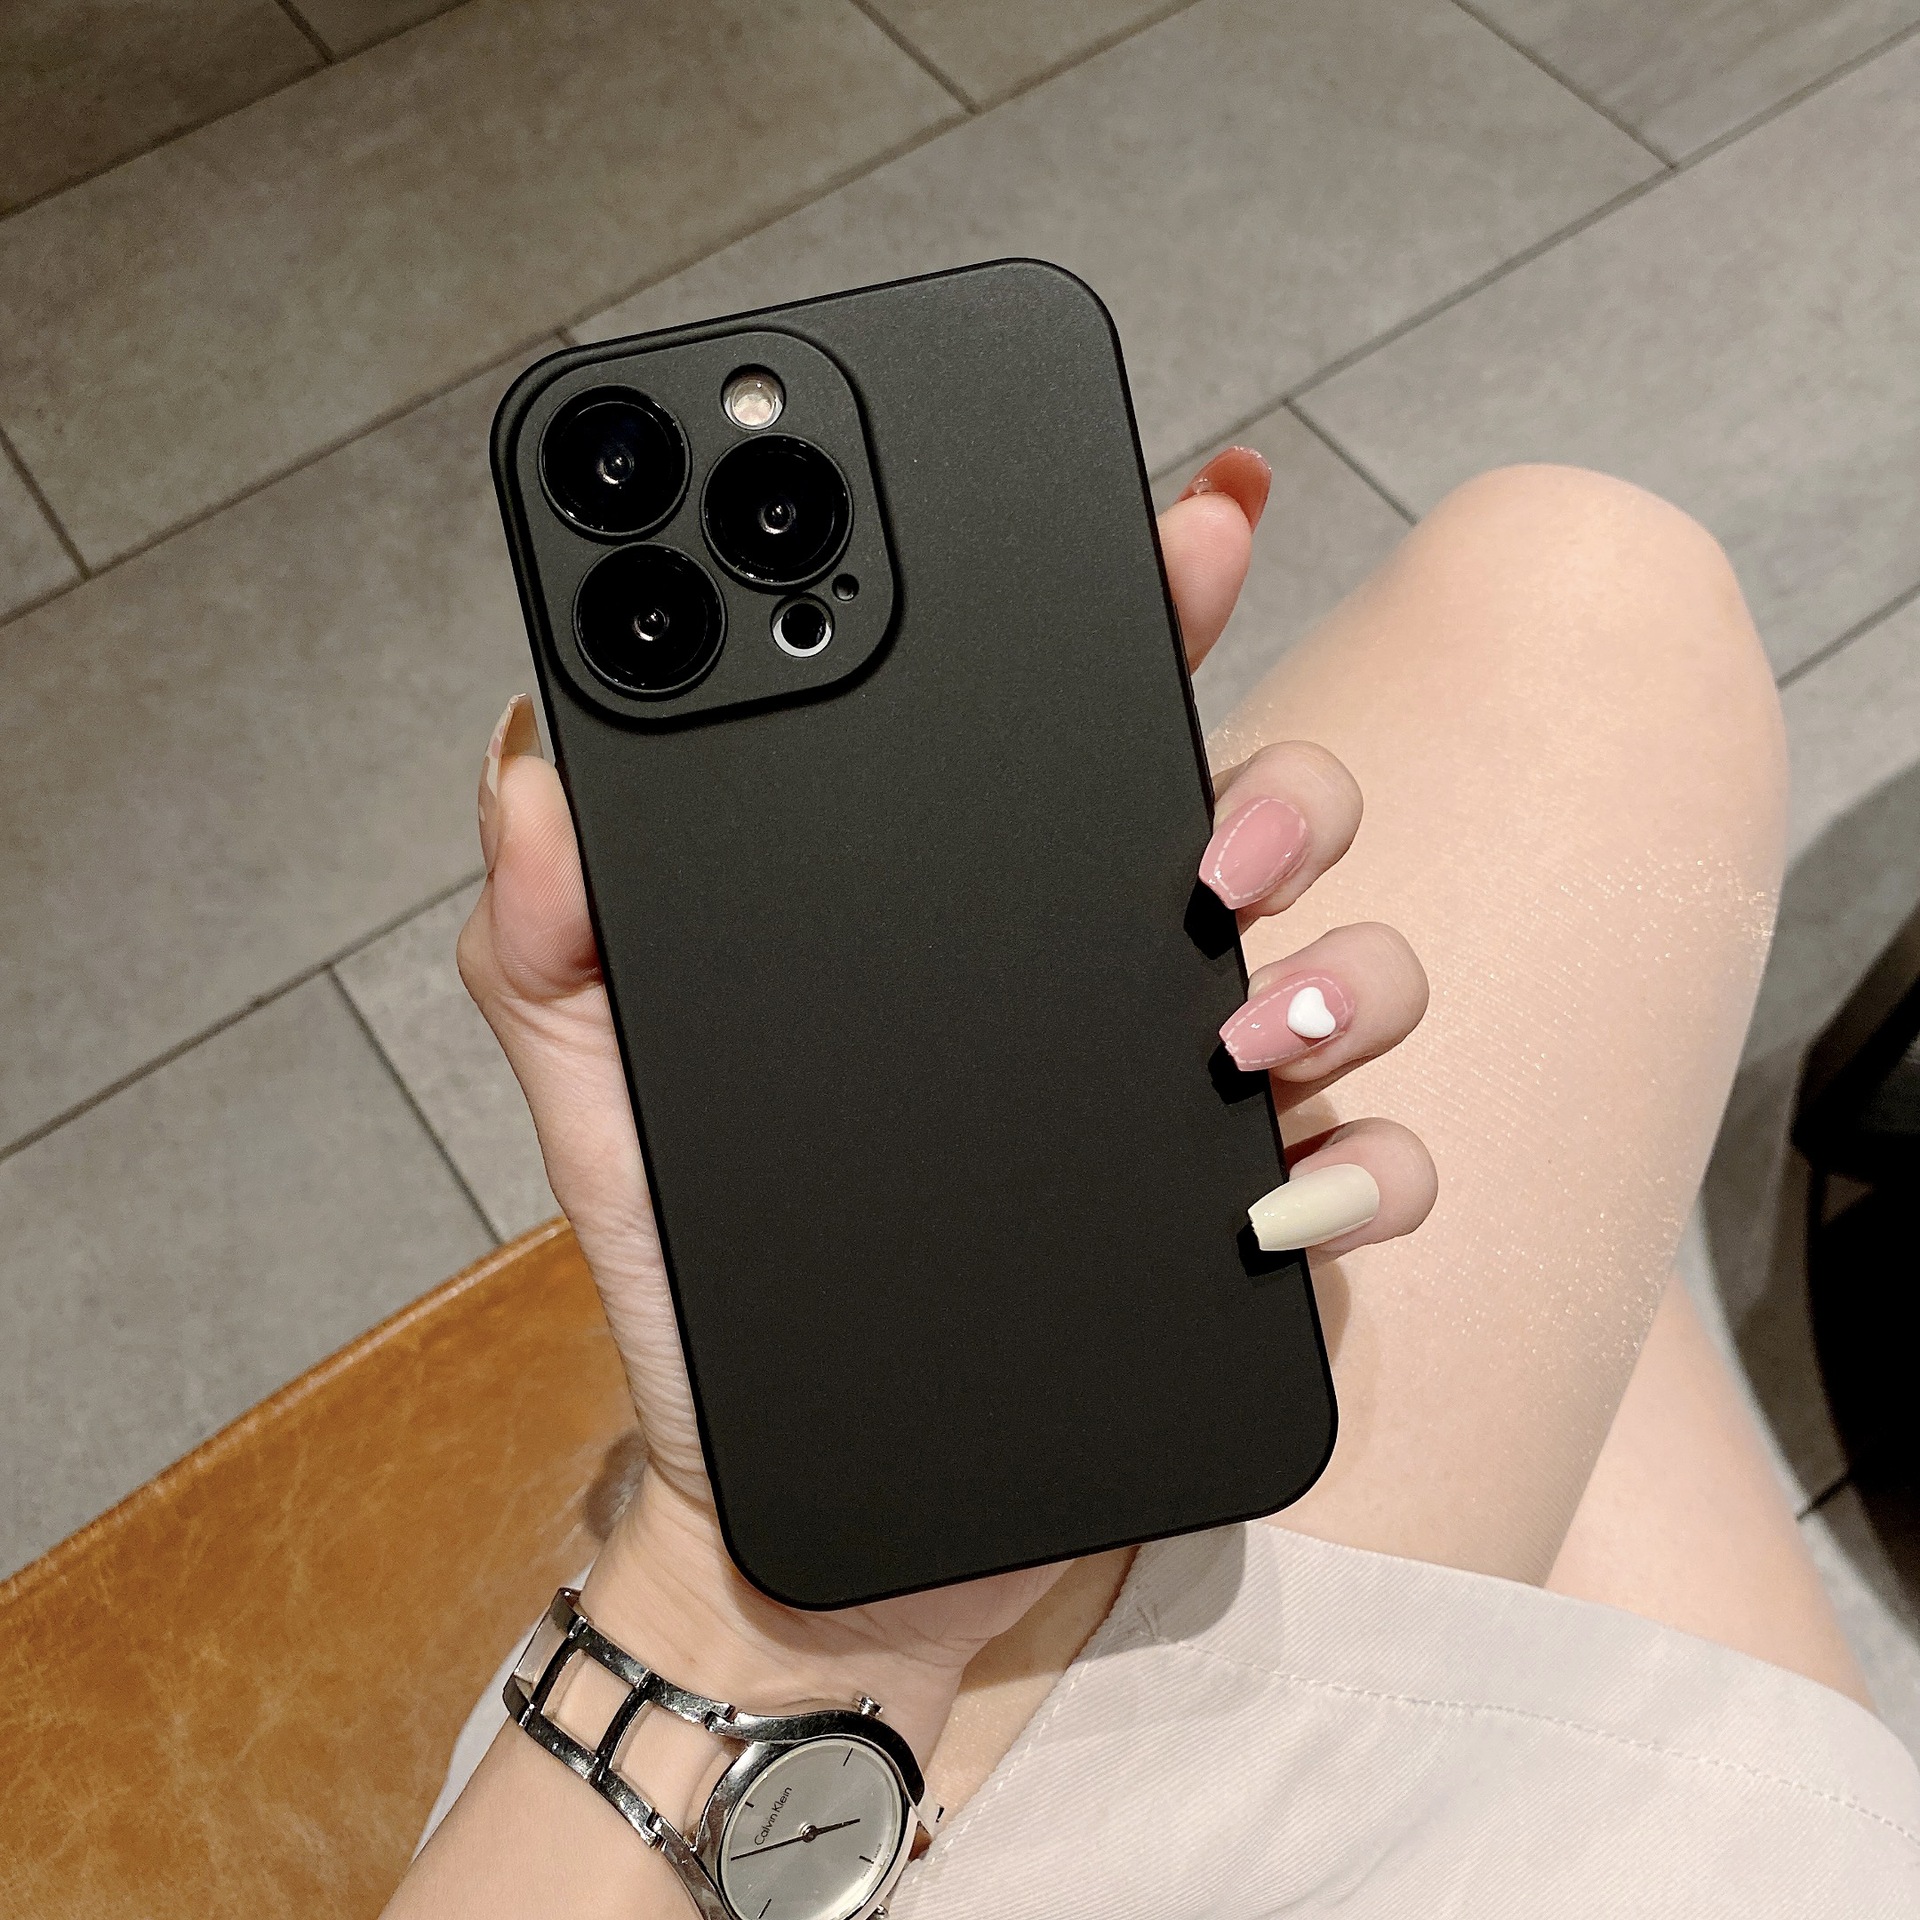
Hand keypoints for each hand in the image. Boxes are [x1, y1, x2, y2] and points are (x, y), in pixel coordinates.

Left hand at [455, 446, 1433, 1750]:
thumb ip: (552, 940)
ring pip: (1355, 974)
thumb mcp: (602, 1101)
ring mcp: (1199, 1116)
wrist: (795, 1516)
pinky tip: (1279, 1195)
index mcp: (979, 929)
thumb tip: (538, 769)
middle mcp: (1111, 995)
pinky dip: (1367, 1170)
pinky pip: (1375, 1175)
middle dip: (1280, 793)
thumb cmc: (708, 1295)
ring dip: (1340, 972)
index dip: (1150, 609)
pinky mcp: (1254, 1247)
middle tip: (1206, 852)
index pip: (1077, 733)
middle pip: (1270, 820)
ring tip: (1236, 1029)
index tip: (1195, 519)